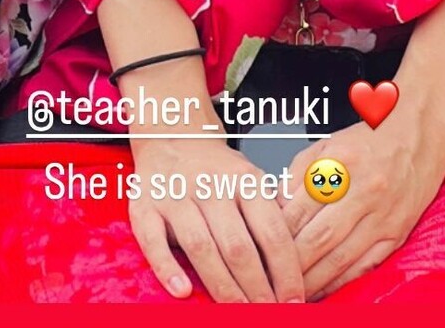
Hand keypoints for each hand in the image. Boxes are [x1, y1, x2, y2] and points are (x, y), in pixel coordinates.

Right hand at [129, 136, 304, 301]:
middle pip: (237, 245)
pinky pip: (153, 240)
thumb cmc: (218, 170)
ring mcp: (175, 195)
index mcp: (245, 180)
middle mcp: (210, 185)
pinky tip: (182, 292)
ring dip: (222, 286)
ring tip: (238, 313)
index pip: (272, 231)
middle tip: (268, 314)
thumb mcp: (251, 179)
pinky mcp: (145, 206)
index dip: (286, 272)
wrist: (172, 135)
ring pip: (201, 246)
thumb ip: (270, 217)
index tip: (294, 301)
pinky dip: (167, 268)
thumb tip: (299, 268)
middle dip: (256, 288)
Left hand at [282, 103, 444, 298]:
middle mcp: (363, 191)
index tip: (261, 246)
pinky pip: (365, 267)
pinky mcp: (397, 235)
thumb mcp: (326, 143)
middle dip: (291, 263)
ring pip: (340, 259)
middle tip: (271, 275)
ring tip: (292, 289)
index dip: (277, 233)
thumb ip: (299, 173)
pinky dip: (342, 282)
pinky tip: (323, 288)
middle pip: (318, 238)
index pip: (299, 208)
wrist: (418, 134)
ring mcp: (382, 217)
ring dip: (313, 279)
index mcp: (340, 163)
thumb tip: (276, 206)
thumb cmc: (369, 139)